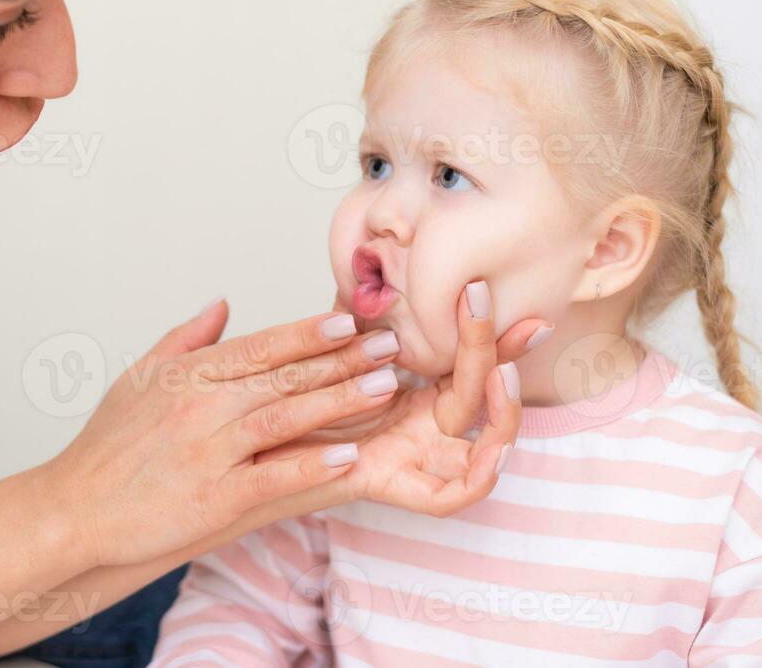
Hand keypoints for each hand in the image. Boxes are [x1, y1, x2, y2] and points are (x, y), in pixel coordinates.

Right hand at [43, 301, 402, 566]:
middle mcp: (199, 406)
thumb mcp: (139, 379)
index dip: (308, 333)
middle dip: (342, 361)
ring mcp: (206, 451)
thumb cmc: (106, 448)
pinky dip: (311, 466)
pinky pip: (271, 476)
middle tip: (391, 348)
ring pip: (285, 419)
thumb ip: (185, 340)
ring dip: (339, 402)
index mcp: (187, 375)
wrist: (73, 510)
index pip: (259, 346)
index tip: (350, 323)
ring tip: (384, 389)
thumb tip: (222, 304)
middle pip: (283, 377)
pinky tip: (348, 456)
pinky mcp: (212, 498)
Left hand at [260, 281, 547, 516]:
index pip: (465, 359)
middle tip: (519, 320)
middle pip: (482, 396)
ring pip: (483, 448)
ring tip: (502, 374)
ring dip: (504, 414)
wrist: (242, 451)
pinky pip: (447, 496)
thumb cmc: (281, 396)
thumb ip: (356, 318)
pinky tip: (493, 450)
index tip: (497, 290)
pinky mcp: (390, 486)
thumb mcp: (325, 348)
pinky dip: (478, 477)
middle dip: (505, 356)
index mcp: (414, 393)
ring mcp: (412, 459)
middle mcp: (422, 427)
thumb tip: (371, 264)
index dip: (489, 330)